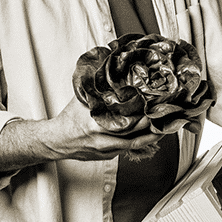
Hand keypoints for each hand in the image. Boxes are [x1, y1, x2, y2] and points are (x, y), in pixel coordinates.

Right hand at [48, 95, 164, 160]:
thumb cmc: (69, 118)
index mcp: (96, 123)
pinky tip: (149, 135)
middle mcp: (103, 138)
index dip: (143, 112)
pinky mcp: (107, 156)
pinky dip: (139, 142)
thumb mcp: (82, 99)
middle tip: (166, 115)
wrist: (55, 141)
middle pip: (134, 132)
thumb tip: (109, 66)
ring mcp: (106, 149)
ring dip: (151, 136)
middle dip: (152, 124)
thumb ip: (98, 88)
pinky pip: (127, 149)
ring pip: (134, 144)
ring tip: (165, 127)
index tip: (155, 104)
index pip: (126, 119)